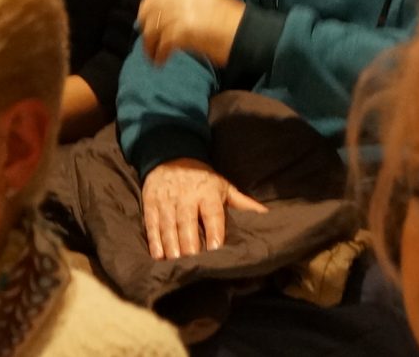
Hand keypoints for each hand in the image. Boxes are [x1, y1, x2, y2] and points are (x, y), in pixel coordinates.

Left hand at [137, 0, 244, 66]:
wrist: (249, 32)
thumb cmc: (232, 21)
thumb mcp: (207, 0)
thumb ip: (185, 2)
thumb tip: (164, 14)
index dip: (147, 8)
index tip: (146, 21)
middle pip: (149, 10)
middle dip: (145, 27)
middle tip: (148, 42)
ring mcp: (182, 13)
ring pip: (152, 28)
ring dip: (150, 45)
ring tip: (154, 56)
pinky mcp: (184, 31)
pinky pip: (162, 44)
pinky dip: (159, 55)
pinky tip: (161, 62)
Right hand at [140, 158, 265, 259]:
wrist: (170, 156)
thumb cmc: (203, 179)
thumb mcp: (224, 187)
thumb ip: (243, 204)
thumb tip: (267, 216)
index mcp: (207, 192)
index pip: (212, 213)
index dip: (214, 229)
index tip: (216, 248)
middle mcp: (186, 196)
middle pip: (187, 221)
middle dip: (189, 242)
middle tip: (193, 261)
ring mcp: (167, 200)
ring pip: (169, 224)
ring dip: (171, 244)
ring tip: (176, 262)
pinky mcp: (151, 202)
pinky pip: (151, 223)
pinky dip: (154, 240)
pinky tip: (158, 255)